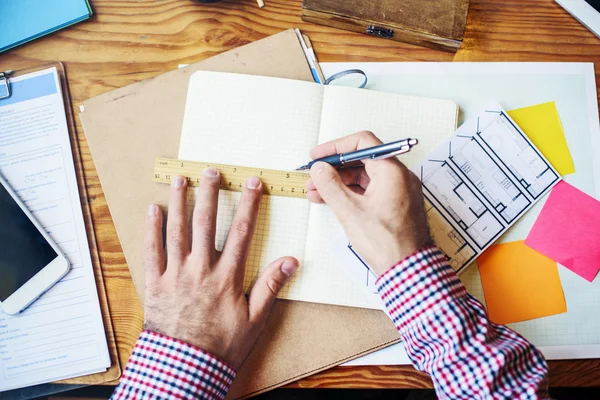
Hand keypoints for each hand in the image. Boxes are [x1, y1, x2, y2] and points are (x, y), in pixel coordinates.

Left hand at [143, 172, 298, 369]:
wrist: (185, 368)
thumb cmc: (222, 345)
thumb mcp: (255, 319)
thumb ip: (270, 286)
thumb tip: (290, 261)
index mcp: (227, 276)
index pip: (242, 232)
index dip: (249, 204)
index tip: (253, 183)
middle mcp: (200, 269)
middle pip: (205, 223)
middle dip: (210, 194)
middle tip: (211, 172)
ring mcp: (175, 274)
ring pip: (176, 230)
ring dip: (178, 202)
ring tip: (179, 180)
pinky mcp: (155, 283)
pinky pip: (152, 251)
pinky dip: (151, 229)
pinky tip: (153, 210)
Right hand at [306, 131, 430, 275]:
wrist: (408, 270)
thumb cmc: (387, 243)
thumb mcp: (350, 211)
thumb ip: (331, 185)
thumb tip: (320, 169)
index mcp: (392, 171)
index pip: (362, 143)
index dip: (336, 147)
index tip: (318, 156)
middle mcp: (399, 177)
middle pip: (362, 160)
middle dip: (334, 168)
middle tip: (313, 177)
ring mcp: (399, 191)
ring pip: (364, 177)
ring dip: (339, 182)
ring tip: (315, 192)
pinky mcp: (396, 205)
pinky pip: (370, 191)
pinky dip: (351, 194)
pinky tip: (331, 201)